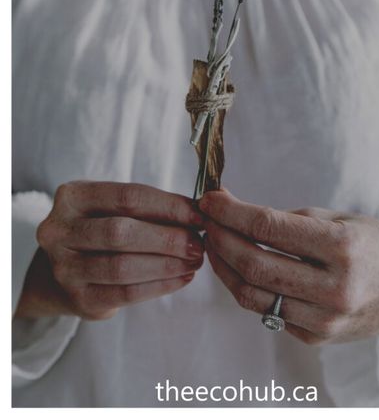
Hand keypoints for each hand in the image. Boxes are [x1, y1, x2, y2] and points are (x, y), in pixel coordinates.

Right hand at [15, 181, 204, 320]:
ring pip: (123, 267)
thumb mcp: (114, 207)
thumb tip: (199, 212)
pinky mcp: (78, 299)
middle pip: (122, 233)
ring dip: (167, 265)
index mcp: (72, 197)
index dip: (168, 206)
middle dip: (167, 238)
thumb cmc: (100, 228)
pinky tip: (182, 278)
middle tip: (199, 243)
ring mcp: (65, 268)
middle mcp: (60, 231)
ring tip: (195, 261)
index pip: (128, 197)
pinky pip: (125, 294)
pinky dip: (159, 286)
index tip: (199, 214)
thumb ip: (150, 207)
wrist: (62, 268)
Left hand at [200, 189, 378, 344]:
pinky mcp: (318, 337)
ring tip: (214, 243)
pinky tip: (240, 268)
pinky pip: (268, 312)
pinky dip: (247, 288)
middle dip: (220, 239)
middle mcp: (334, 287)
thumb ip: (286, 219)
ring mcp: (326, 319)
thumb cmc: (373, 242)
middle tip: (206, 221)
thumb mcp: (336, 218)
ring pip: (253, 295)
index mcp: (341, 247)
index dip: (231, 212)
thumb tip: (232, 210)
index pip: (268, 228)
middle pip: (254, 265)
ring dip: (224, 267)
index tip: (210, 199)